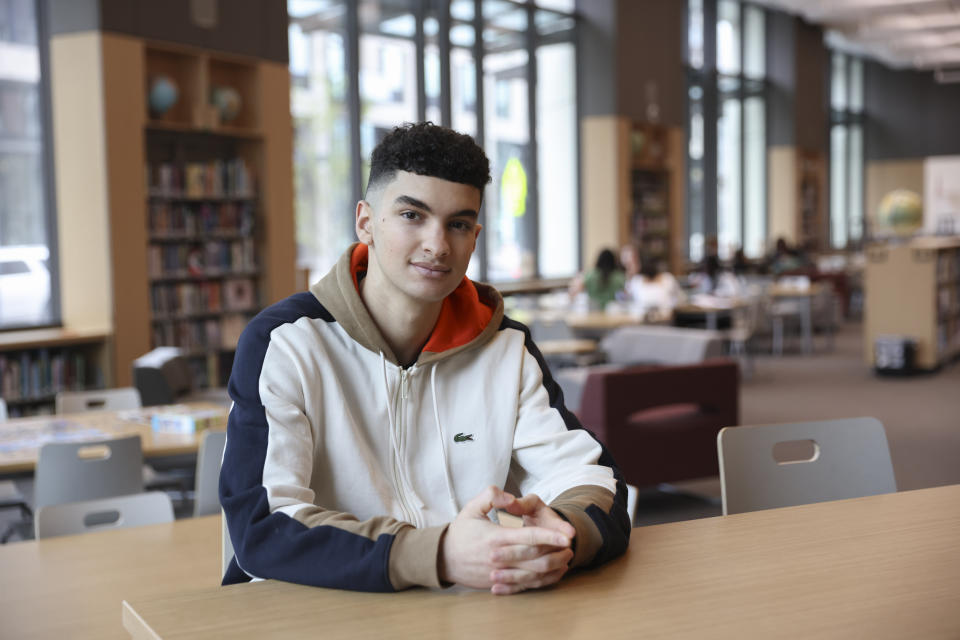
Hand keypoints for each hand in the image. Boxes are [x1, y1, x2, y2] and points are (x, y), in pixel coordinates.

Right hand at [439, 486, 573, 594]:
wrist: (443, 558)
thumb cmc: (460, 531)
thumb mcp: (471, 507)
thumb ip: (491, 496)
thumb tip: (510, 497)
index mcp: (496, 538)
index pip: (528, 537)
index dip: (551, 535)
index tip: (568, 535)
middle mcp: (500, 558)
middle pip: (535, 558)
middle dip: (557, 552)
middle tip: (572, 545)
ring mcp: (499, 574)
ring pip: (533, 575)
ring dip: (553, 567)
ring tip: (566, 558)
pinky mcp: (499, 584)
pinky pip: (525, 586)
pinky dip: (542, 581)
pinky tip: (553, 573)